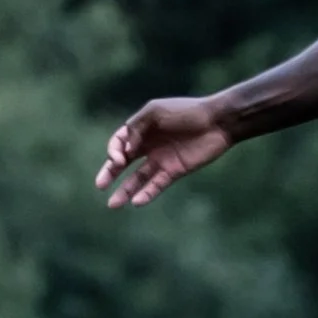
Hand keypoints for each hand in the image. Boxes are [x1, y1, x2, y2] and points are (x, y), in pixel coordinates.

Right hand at [98, 95, 233, 206]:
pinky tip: (137, 202)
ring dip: (125, 191)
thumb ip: (136, 127)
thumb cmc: (186, 111)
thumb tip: (126, 149)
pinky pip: (157, 185)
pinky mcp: (175, 171)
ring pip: (138, 179)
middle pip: (123, 163)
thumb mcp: (155, 112)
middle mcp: (148, 146)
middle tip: (100, 185)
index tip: (119, 158)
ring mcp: (161, 160)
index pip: (118, 143)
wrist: (217, 122)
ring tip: (113, 205)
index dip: (114, 151)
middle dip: (110, 174)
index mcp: (141, 130)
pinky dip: (147, 193)